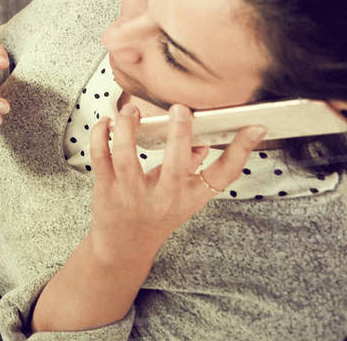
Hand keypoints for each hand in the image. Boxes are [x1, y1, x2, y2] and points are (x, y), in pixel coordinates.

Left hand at [88, 102, 265, 259]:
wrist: (124, 248)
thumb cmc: (156, 216)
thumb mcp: (183, 197)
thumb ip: (192, 169)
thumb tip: (204, 142)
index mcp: (191, 197)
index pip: (223, 175)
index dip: (241, 151)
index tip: (255, 127)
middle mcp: (165, 198)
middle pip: (177, 166)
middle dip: (179, 135)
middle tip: (181, 108)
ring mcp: (133, 195)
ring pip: (127, 158)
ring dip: (127, 129)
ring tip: (132, 111)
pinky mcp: (106, 190)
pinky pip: (100, 158)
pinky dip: (100, 137)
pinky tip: (105, 123)